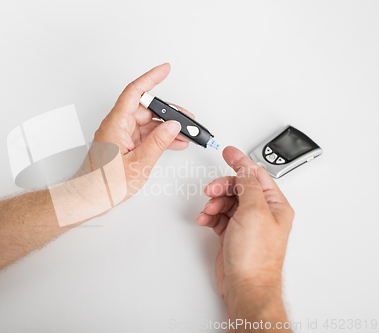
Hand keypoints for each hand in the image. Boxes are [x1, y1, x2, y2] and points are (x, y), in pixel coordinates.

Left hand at [94, 63, 193, 196]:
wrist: (89, 198)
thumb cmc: (104, 184)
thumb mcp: (138, 164)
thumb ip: (158, 142)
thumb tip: (172, 126)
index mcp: (116, 123)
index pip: (135, 92)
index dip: (151, 78)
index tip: (165, 69)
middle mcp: (116, 125)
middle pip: (145, 108)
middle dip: (168, 112)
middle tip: (187, 118)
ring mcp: (119, 135)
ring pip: (146, 122)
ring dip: (166, 127)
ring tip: (186, 134)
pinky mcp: (122, 145)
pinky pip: (143, 134)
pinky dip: (158, 137)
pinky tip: (174, 142)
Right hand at [196, 146, 294, 304]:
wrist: (246, 286)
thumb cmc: (256, 257)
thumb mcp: (254, 212)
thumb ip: (248, 186)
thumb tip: (244, 169)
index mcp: (274, 205)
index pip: (256, 176)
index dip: (241, 162)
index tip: (228, 152)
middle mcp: (262, 213)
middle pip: (238, 187)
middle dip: (222, 186)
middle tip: (212, 189)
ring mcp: (246, 224)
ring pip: (226, 201)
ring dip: (214, 202)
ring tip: (209, 210)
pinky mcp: (233, 234)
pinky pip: (219, 216)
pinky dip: (210, 215)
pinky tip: (206, 219)